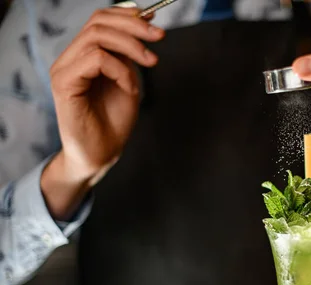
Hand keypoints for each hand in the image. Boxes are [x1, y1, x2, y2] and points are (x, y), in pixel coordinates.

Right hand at [42, 6, 164, 219]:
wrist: (101, 154)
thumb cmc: (114, 121)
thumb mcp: (128, 80)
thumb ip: (129, 56)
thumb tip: (143, 25)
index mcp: (84, 55)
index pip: (100, 19)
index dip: (128, 15)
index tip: (154, 22)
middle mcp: (70, 58)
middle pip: (98, 21)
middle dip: (134, 25)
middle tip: (159, 37)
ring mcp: (64, 69)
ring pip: (96, 36)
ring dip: (131, 46)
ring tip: (150, 62)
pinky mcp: (64, 84)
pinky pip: (95, 59)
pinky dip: (120, 69)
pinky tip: (130, 86)